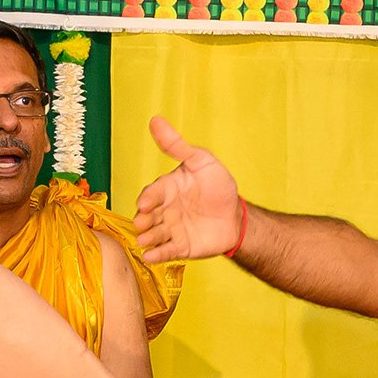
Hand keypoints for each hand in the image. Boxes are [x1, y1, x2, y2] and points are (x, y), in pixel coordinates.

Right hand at [132, 115, 241, 263]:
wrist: (237, 215)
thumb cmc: (218, 185)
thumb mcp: (201, 161)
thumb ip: (178, 145)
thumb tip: (156, 120)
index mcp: (167, 189)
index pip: (153, 193)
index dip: (148, 198)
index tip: (145, 203)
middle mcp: (164, 210)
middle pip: (149, 216)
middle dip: (143, 220)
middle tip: (141, 223)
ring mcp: (170, 229)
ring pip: (154, 234)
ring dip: (147, 238)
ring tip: (145, 241)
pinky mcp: (179, 247)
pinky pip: (165, 251)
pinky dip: (156, 255)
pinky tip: (150, 256)